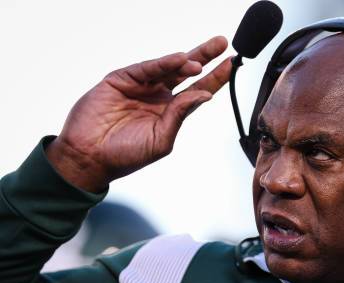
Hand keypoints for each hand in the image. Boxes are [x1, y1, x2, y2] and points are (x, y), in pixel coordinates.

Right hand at [46, 36, 231, 191]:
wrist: (89, 157)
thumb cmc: (126, 155)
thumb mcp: (161, 140)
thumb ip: (180, 115)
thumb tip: (204, 95)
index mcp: (171, 113)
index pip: (198, 90)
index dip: (215, 78)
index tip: (232, 64)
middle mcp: (158, 96)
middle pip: (186, 71)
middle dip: (204, 56)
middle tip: (223, 43)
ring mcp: (140, 86)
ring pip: (168, 67)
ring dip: (186, 61)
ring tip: (201, 60)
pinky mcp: (121, 80)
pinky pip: (146, 69)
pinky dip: (163, 63)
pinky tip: (179, 59)